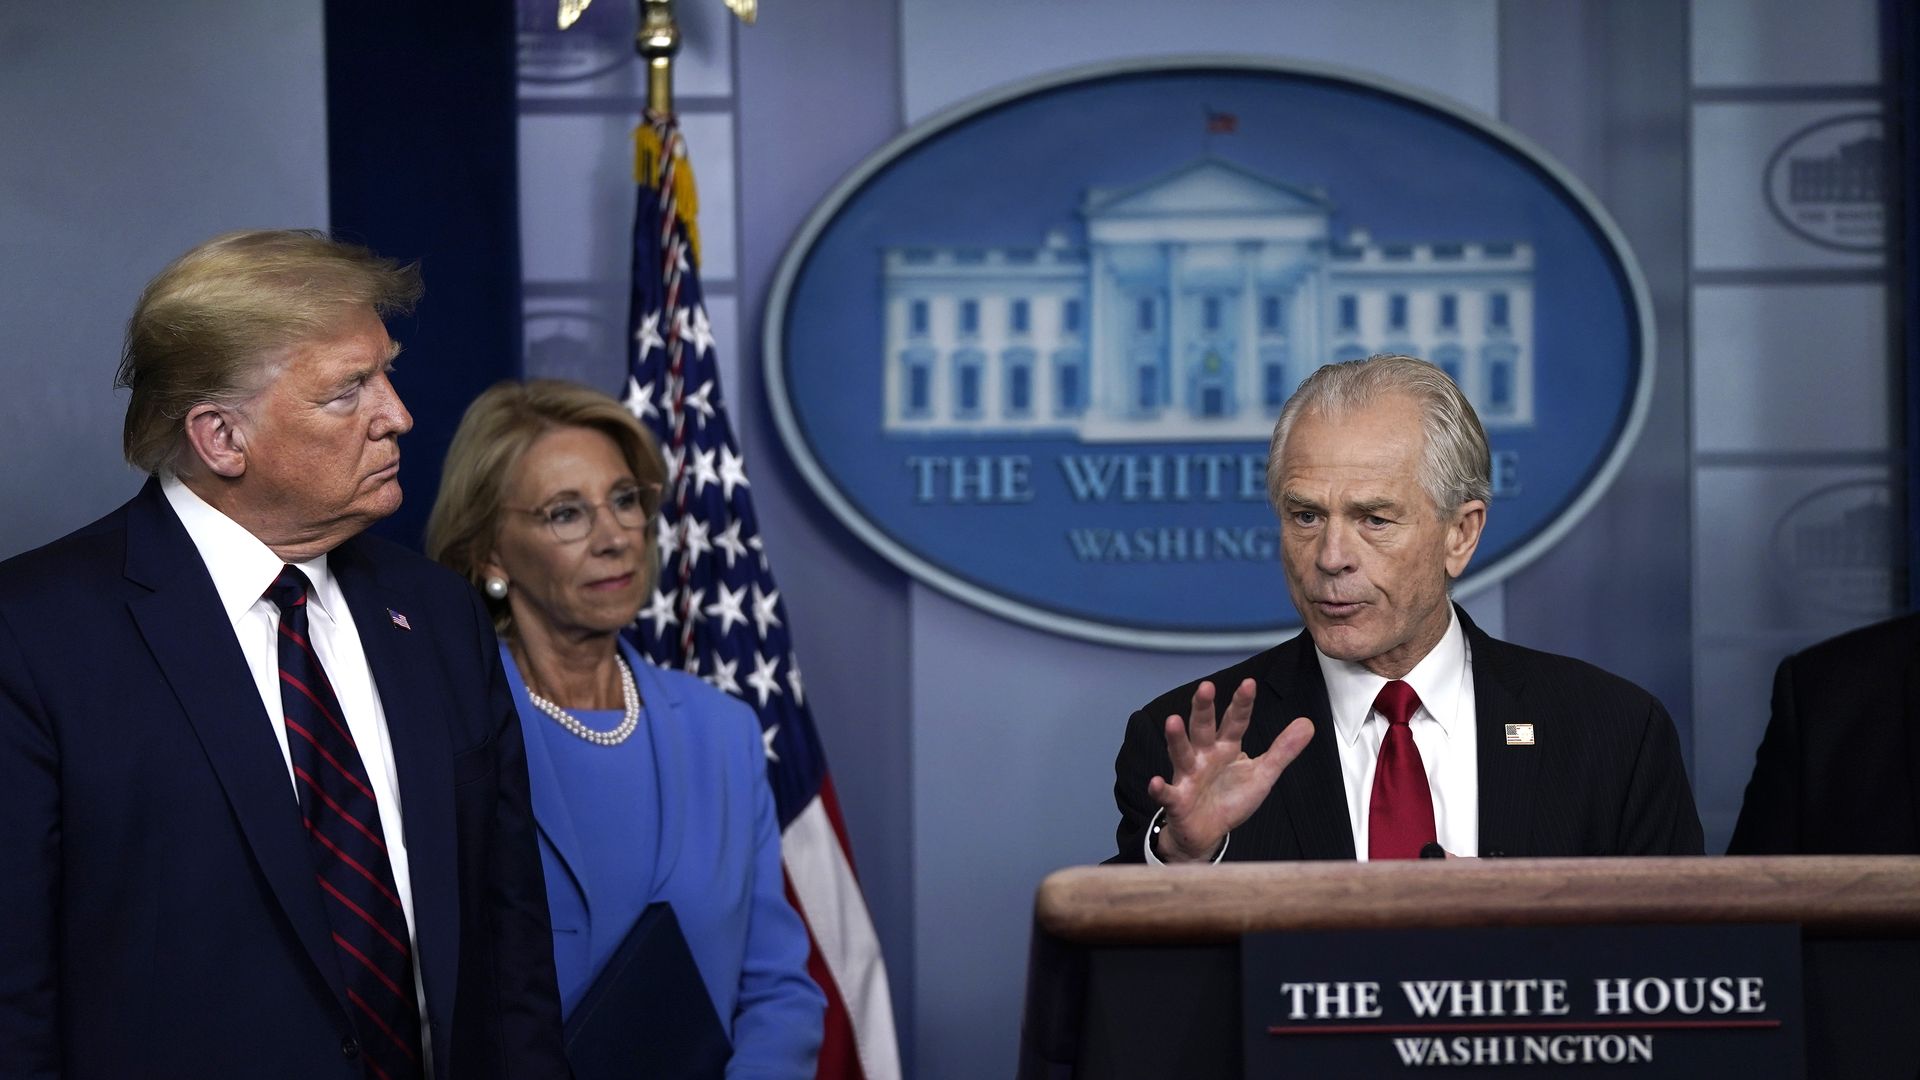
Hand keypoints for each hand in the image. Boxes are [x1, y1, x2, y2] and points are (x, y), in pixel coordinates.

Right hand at [1147, 678, 1313, 862]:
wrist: (1207, 832)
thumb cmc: (1231, 798)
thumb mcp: (1262, 774)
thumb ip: (1282, 750)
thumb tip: (1308, 723)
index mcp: (1226, 747)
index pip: (1235, 721)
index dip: (1241, 704)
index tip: (1249, 683)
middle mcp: (1204, 755)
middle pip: (1202, 728)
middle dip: (1203, 708)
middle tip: (1206, 687)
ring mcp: (1188, 776)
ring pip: (1181, 753)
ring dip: (1176, 738)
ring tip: (1172, 721)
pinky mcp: (1177, 800)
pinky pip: (1168, 794)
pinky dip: (1160, 789)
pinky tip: (1156, 783)